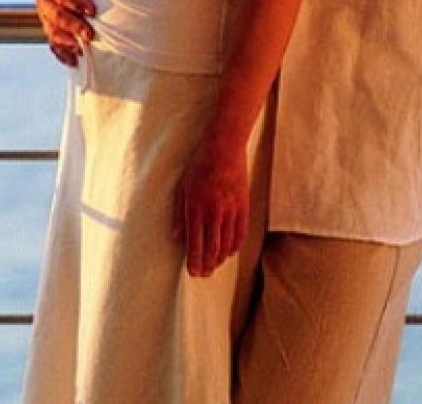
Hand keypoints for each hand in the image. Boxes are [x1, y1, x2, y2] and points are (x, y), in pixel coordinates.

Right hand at [35, 0, 95, 66]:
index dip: (74, 2)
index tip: (91, 10)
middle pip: (54, 15)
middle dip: (72, 25)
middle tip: (90, 34)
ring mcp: (46, 16)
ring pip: (52, 31)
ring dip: (67, 41)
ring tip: (83, 49)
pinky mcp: (52, 27)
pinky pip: (53, 44)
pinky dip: (62, 54)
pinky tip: (74, 61)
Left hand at [174, 131, 249, 276]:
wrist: (224, 146)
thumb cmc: (199, 164)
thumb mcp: (183, 187)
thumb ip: (180, 214)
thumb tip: (177, 238)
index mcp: (196, 208)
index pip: (195, 244)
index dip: (194, 262)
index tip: (193, 273)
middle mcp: (214, 212)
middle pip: (212, 248)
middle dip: (207, 265)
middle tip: (204, 274)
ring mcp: (231, 209)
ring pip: (227, 243)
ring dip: (220, 258)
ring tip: (215, 266)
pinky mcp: (244, 205)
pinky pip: (241, 232)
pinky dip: (235, 245)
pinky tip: (230, 252)